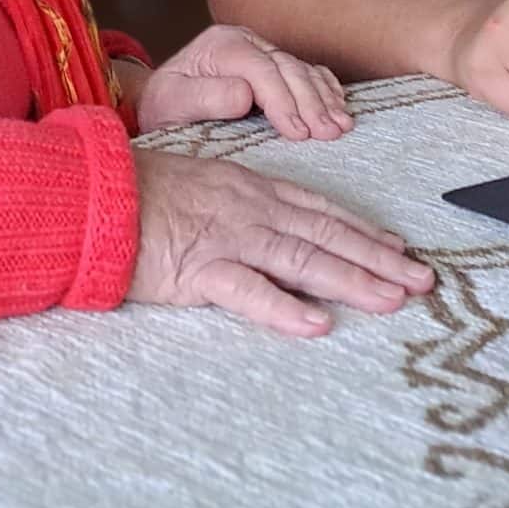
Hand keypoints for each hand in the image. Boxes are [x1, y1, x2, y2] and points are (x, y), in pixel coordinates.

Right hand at [129, 151, 433, 336]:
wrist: (86, 195)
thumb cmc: (134, 192)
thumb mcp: (197, 183)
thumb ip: (235, 201)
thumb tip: (268, 222)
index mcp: (248, 187)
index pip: (319, 210)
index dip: (363, 230)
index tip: (398, 247)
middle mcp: (248, 209)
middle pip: (326, 235)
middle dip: (378, 258)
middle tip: (422, 281)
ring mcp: (226, 239)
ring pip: (303, 261)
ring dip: (353, 281)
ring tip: (393, 300)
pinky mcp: (197, 272)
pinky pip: (247, 293)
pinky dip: (284, 310)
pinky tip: (318, 324)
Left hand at [136, 24, 353, 141]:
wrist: (162, 101)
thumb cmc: (165, 106)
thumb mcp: (170, 103)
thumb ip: (204, 97)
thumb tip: (244, 94)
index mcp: (221, 45)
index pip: (260, 69)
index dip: (282, 100)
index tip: (297, 132)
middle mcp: (246, 42)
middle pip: (287, 67)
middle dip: (310, 102)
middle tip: (327, 134)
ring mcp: (264, 50)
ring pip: (303, 70)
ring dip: (325, 99)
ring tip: (340, 127)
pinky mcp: (276, 65)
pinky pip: (309, 72)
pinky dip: (326, 90)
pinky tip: (338, 109)